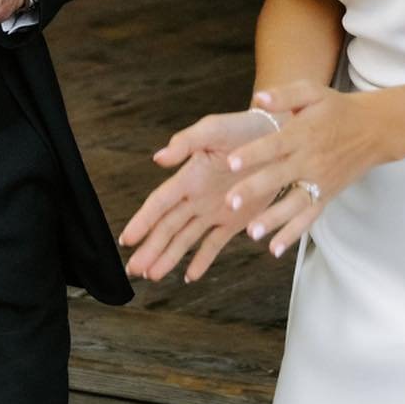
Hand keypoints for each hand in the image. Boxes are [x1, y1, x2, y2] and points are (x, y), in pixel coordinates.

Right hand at [120, 108, 286, 283]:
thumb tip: (159, 158)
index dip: (142, 222)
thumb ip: (186, 142)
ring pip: (186, 239)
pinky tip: (190, 275)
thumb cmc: (243, 128)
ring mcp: (215, 210)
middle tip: (134, 269)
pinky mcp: (235, 219)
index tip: (127, 239)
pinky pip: (215, 243)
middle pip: (167, 227)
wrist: (277, 135)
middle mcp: (197, 196)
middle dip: (150, 248)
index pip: (159, 203)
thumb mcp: (213, 129)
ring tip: (152, 275)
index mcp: (189, 176)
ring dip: (169, 257)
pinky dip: (202, 260)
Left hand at [220, 80, 380, 259]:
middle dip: (253, 189)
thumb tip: (258, 99)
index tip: (231, 161)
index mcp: (302, 133)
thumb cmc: (337, 108)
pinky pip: (308, 217)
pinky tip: (275, 249)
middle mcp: (310, 159)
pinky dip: (293, 233)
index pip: (274, 145)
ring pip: (293, 203)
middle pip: (278, 176)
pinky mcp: (326, 195)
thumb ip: (284, 95)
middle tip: (229, 202)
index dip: (253, 153)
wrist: (374, 130)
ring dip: (273, 219)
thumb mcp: (313, 92)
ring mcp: (319, 181)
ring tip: (251, 232)